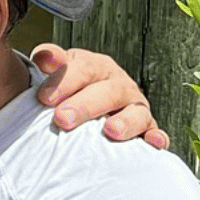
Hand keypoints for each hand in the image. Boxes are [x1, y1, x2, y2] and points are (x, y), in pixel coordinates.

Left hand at [32, 44, 167, 147]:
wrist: (84, 107)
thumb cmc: (64, 90)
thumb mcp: (56, 71)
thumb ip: (48, 60)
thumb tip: (43, 57)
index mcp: (96, 68)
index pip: (84, 69)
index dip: (65, 81)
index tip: (43, 97)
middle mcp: (119, 84)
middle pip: (108, 92)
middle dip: (86, 105)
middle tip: (63, 119)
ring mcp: (134, 106)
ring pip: (136, 112)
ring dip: (126, 121)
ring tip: (111, 130)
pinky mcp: (145, 128)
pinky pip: (153, 132)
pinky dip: (156, 137)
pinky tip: (153, 142)